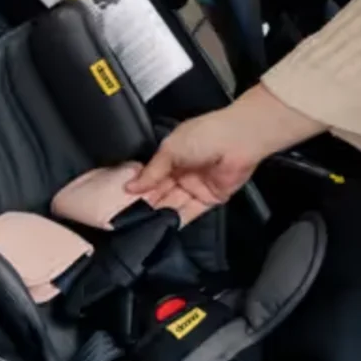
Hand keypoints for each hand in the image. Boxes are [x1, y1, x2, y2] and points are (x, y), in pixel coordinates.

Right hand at [127, 85, 323, 209]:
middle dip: (146, 203)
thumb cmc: (207, 134)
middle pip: (161, 192)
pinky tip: (162, 226)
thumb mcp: (170, 149)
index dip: (139, 188)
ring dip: (159, 213)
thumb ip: (152, 171)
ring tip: (141, 224)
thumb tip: (131, 186)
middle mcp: (183, 171)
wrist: (239, 140)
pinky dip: (177, 220)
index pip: (151, 176)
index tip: (122, 201)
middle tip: (128, 216)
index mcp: (172, 155)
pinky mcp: (209, 199)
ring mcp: (196, 186)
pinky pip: (191, 213)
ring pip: (173, 204)